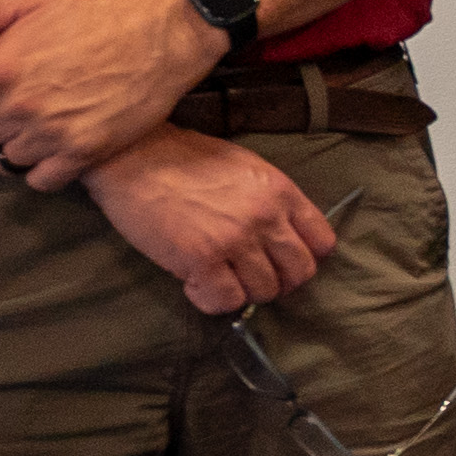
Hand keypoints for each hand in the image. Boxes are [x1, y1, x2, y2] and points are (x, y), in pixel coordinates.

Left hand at [0, 0, 226, 184]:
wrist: (162, 35)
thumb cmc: (93, 18)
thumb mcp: (29, 6)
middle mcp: (19, 105)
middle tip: (5, 118)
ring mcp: (51, 132)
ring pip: (6, 162)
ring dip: (15, 149)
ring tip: (35, 131)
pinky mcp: (84, 152)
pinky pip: (41, 180)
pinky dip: (44, 170)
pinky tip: (56, 149)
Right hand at [88, 127, 337, 313]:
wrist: (133, 154)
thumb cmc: (184, 158)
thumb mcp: (244, 168)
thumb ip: (270, 200)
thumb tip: (281, 236)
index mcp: (281, 192)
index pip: (322, 242)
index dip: (304, 258)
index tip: (281, 261)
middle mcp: (266, 217)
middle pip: (299, 273)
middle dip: (278, 281)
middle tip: (249, 276)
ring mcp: (235, 240)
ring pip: (264, 292)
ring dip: (243, 292)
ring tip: (219, 277)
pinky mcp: (201, 259)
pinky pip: (225, 301)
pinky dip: (212, 300)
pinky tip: (195, 284)